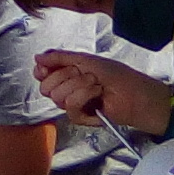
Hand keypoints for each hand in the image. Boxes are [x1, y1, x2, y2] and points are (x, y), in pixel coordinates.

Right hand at [33, 50, 170, 132]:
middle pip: (46, 86)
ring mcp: (73, 104)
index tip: (46, 67)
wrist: (135, 94)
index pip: (43, 73)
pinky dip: (84, 96)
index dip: (43, 70)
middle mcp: (67, 88)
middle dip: (65, 75)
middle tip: (85, 73)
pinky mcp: (80, 117)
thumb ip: (60, 57)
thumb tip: (37, 57)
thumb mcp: (87, 60)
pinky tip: (97, 94)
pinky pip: (69, 107)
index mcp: (67, 73)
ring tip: (96, 84)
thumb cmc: (117, 75)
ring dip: (79, 85)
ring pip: (56, 96)